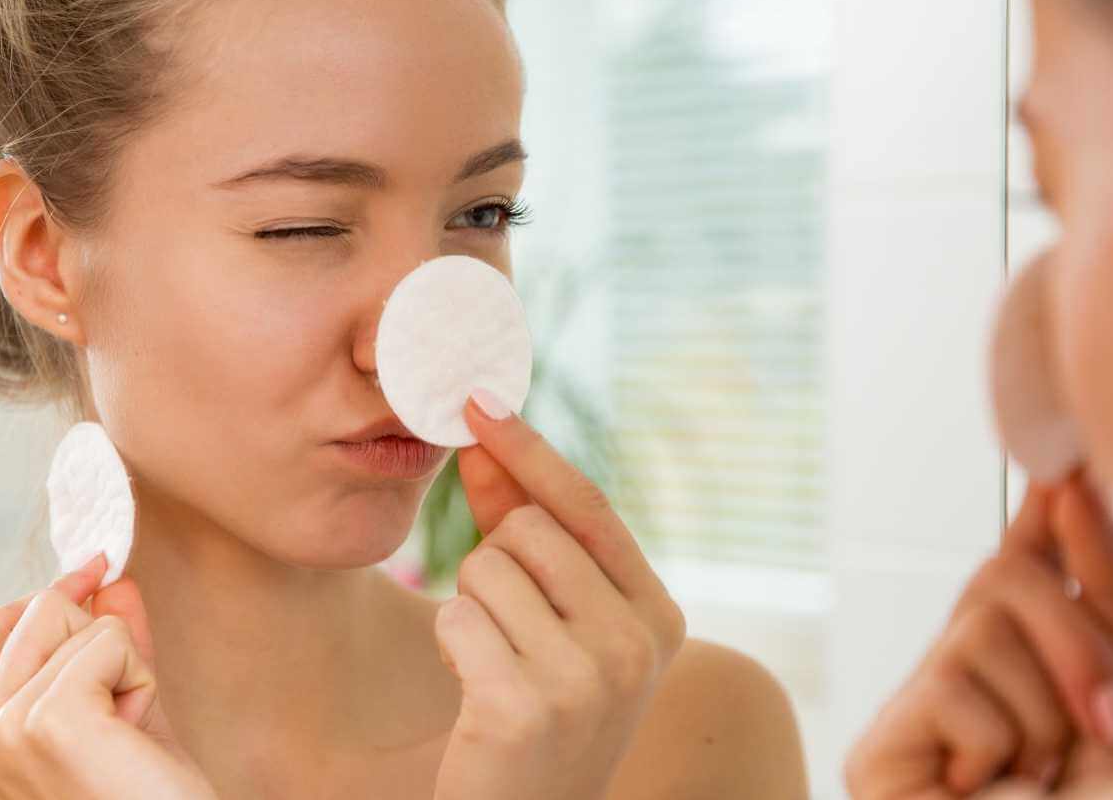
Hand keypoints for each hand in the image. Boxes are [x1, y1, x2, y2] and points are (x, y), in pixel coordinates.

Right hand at [0, 553, 216, 799]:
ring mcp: (8, 729)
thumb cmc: (151, 791)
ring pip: (75, 618)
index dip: (55, 595)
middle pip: (36, 608)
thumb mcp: (127, 703)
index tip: (97, 568)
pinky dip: (140, 677)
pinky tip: (136, 735)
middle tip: (121, 720)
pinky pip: (107, 638)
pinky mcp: (48, 721)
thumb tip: (110, 576)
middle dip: (100, 644)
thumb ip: (111, 641)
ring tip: (128, 736)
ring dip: (126, 668)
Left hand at [431, 388, 686, 799]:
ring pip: (488, 567)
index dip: (530, 450)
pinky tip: (476, 698)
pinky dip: (452, 647)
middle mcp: (638, 644)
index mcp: (659, 618)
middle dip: (495, 565)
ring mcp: (590, 678)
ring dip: (472, 609)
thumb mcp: (553, 621)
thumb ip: (525, 531)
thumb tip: (484, 443)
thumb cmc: (534, 711)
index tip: (476, 401)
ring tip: (496, 667)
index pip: (589, 506)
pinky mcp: (528, 706)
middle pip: (530, 528)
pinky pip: (457, 618)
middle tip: (508, 634)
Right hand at [845, 474, 1112, 797]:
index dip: (1037, 511)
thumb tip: (1072, 482)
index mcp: (1032, 672)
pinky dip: (996, 747)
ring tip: (1046, 782)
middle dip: (1076, 645)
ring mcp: (916, 712)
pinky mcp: (877, 749)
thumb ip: (1106, 584)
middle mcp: (966, 680)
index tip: (1059, 459)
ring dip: (1044, 715)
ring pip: (977, 631)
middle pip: (1000, 578)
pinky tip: (990, 794)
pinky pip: (948, 684)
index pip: (1021, 565)